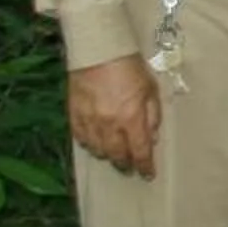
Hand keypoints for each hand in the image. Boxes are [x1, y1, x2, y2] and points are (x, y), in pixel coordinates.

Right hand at [68, 56, 162, 176]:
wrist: (98, 51)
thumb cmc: (130, 67)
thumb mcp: (151, 89)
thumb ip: (153, 115)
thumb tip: (153, 138)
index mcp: (132, 117)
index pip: (140, 150)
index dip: (145, 165)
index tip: (148, 174)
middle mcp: (110, 124)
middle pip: (117, 155)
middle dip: (125, 164)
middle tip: (130, 167)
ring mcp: (90, 121)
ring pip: (98, 150)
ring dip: (108, 156)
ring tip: (114, 156)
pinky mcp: (74, 115)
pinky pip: (81, 139)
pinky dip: (90, 145)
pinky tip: (95, 144)